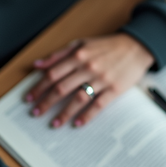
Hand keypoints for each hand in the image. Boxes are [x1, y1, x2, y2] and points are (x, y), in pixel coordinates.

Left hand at [26, 33, 154, 127]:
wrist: (136, 47)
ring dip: (64, 113)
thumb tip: (37, 65)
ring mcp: (101, 79)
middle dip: (46, 103)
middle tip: (35, 113)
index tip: (29, 98)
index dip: (38, 87)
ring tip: (54, 123)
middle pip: (61, 88)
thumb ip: (59, 54)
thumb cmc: (107, 46)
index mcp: (78, 55)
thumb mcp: (81, 43)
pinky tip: (77, 123)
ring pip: (77, 98)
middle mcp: (88, 67)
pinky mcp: (114, 89)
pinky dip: (87, 115)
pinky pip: (98, 105)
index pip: (52, 74)